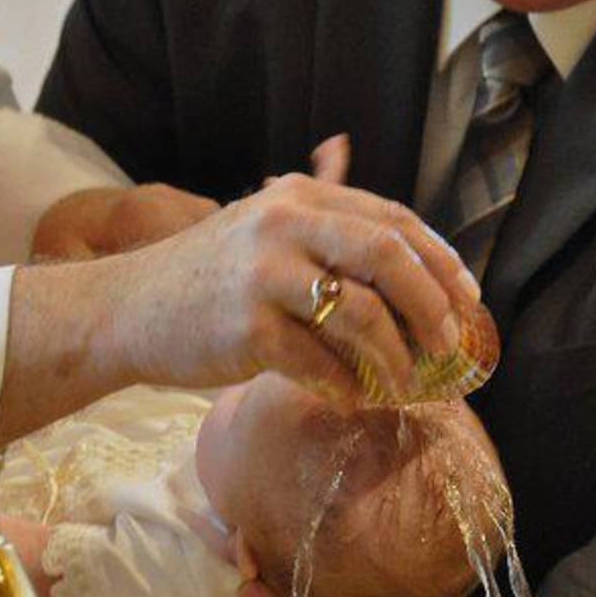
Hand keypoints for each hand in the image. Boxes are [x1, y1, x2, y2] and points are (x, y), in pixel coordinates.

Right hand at [0, 138, 481, 442]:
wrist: (126, 310)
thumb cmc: (204, 281)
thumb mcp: (261, 231)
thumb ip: (323, 229)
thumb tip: (406, 260)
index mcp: (298, 197)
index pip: (393, 221)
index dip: (442, 262)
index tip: (469, 302)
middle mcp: (284, 224)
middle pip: (387, 256)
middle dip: (433, 306)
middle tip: (451, 348)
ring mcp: (263, 275)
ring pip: (361, 314)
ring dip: (397, 359)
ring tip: (408, 388)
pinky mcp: (246, 329)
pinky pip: (320, 363)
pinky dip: (348, 387)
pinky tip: (355, 399)